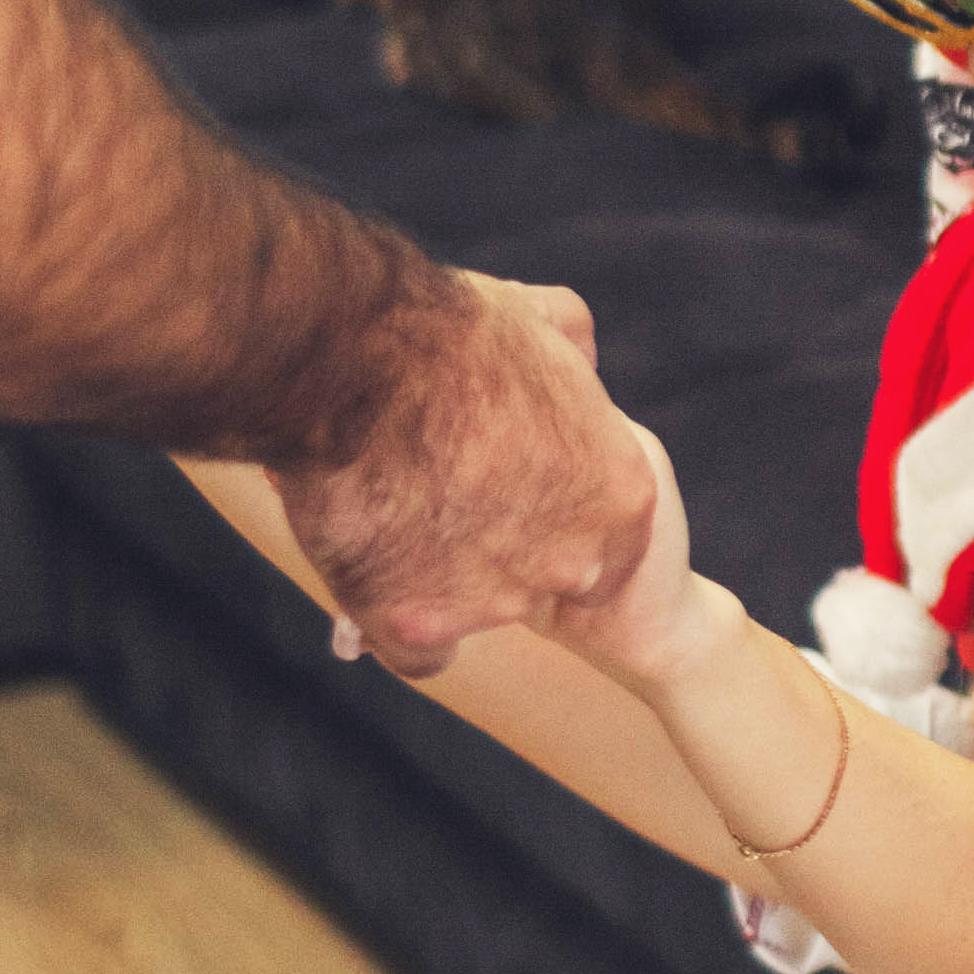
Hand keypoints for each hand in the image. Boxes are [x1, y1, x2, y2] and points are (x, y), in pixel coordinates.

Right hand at [272, 274, 656, 677]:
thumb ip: (575, 354)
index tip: (498, 480)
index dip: (543, 507)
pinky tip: (373, 570)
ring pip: (469, 612)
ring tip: (389, 505)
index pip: (596, 533)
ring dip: (435, 575)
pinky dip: (389, 621)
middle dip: (494, 545)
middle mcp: (573, 560)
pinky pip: (415, 651)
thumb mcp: (542, 323)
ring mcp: (498, 601)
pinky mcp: (419, 630)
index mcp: (622, 495)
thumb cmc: (446, 331)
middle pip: (537, 577)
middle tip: (440, 492)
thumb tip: (580, 357)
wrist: (350, 357)